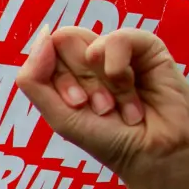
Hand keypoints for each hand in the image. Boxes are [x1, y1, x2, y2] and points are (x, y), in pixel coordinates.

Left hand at [16, 26, 188, 188]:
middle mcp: (93, 57)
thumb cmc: (108, 140)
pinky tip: (134, 91)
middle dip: (82, 83)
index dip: (62, 81)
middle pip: (67, 42)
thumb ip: (34, 79)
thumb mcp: (60, 116)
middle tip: (102, 108)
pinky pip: (119, 38)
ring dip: (103, 85)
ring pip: (91, 45)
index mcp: (69, 71)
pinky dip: (119, 70)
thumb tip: (43, 34)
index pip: (46, 52)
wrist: (154, 155)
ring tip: (119, 106)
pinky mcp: (147, 46)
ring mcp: (120, 50)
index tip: (78, 106)